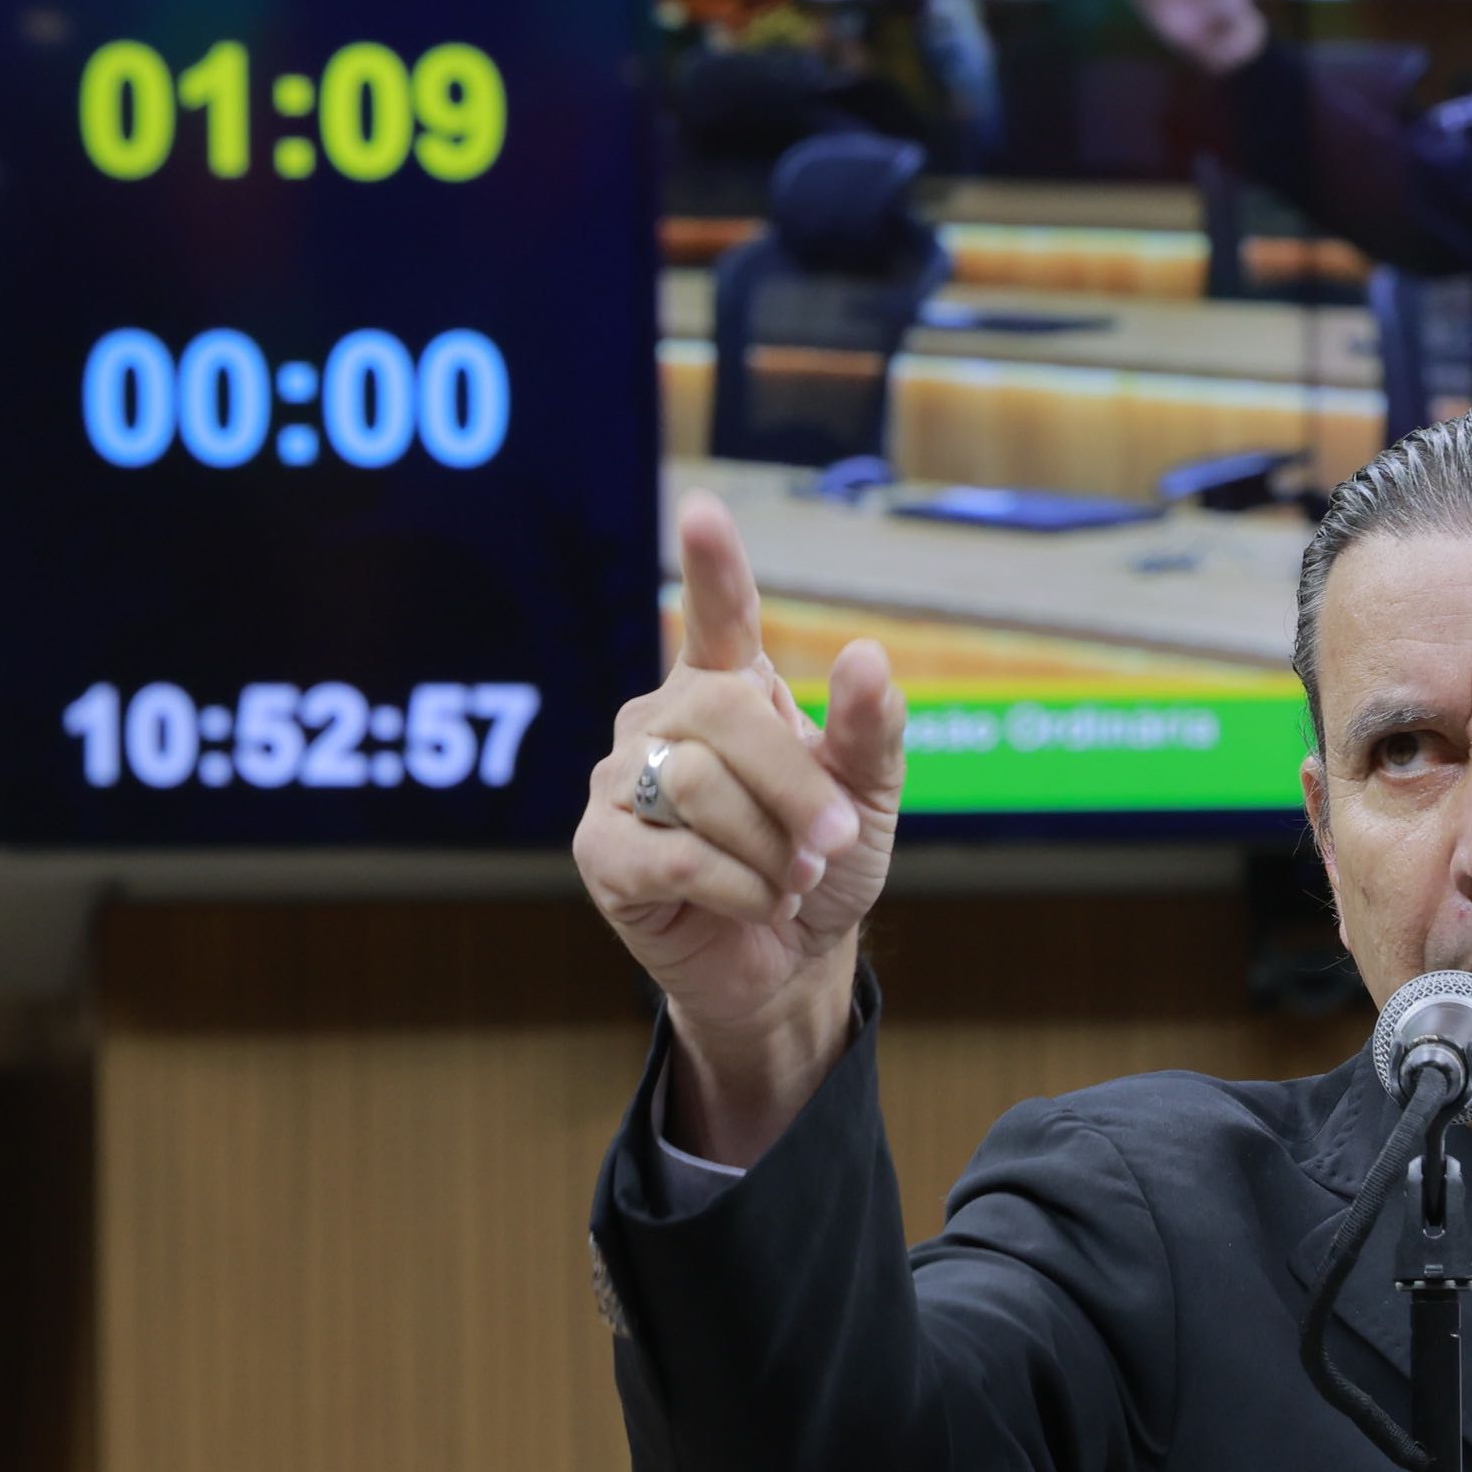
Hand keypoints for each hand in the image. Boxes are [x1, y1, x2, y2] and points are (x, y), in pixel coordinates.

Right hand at [575, 491, 904, 1162]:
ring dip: (769, 846)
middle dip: (794, 786)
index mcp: (727, 690)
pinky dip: (736, 886)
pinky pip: (671, 854)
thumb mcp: (868, 798)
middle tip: (833, 842)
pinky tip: (754, 902)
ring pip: (696, 787)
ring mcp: (619, 782)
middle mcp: (662, 720)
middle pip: (721, 715)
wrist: (791, 961)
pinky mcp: (600, 851)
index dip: (713, 566)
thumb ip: (871, 730)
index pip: (720, 615)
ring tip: (792, 878)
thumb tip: (864, 654)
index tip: (704, 510)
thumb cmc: (823, 865)